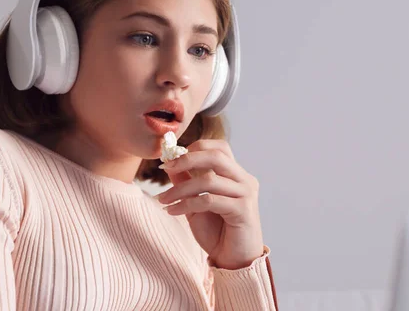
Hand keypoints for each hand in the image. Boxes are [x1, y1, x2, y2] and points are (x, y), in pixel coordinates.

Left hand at [156, 139, 264, 269]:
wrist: (233, 261)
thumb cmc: (217, 232)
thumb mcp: (195, 203)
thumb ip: (186, 182)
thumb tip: (169, 162)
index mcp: (236, 174)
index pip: (219, 147)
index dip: (195, 147)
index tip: (171, 157)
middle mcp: (244, 180)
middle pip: (216, 156)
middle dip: (187, 159)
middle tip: (165, 167)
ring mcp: (246, 194)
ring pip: (209, 180)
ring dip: (180, 188)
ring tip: (163, 199)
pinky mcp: (243, 211)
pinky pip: (209, 200)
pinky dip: (186, 204)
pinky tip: (173, 211)